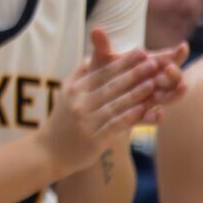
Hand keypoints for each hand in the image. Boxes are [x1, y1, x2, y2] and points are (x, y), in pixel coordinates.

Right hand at [41, 29, 186, 178]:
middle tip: (153, 63)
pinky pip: (115, 125)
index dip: (122, 62)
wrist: (49, 151)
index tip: (141, 52)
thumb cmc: (63, 120)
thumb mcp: (65, 94)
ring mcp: (86, 121)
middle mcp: (79, 103)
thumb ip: (80, 75)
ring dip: (135, 93)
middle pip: (110, 86)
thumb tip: (93, 57)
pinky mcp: (93, 139)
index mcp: (74, 90)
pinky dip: (130, 116)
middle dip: (133, 73)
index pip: (101, 72)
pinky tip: (145, 110)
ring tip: (153, 84)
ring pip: (115, 104)